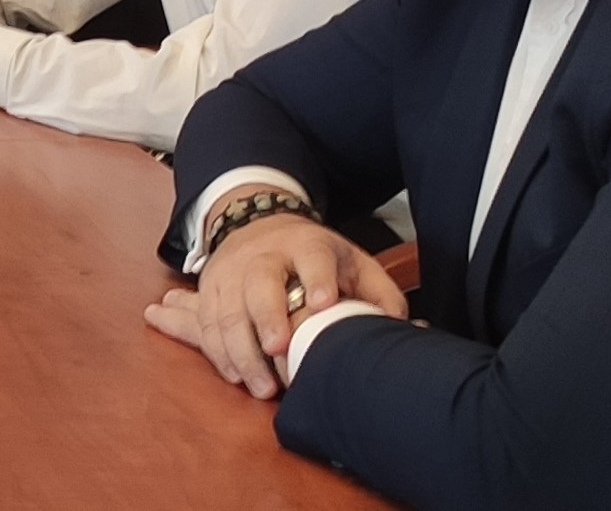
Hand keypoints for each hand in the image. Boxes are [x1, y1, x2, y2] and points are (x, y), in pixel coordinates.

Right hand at [142, 196, 407, 399]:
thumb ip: (378, 293)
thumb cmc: (314, 258)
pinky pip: (207, 325)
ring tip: (262, 386)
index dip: (317, 278)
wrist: (255, 225)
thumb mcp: (351, 262)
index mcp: (306, 245)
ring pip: (227, 310)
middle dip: (267, 317)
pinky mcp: (209, 291)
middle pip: (260, 283)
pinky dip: (219, 354)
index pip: (313, 257)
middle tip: (279, 349)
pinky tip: (237, 376)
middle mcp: (264, 256)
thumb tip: (403, 329)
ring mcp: (231, 273)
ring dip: (241, 351)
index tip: (323, 304)